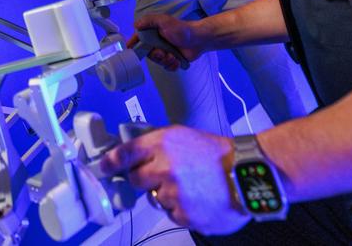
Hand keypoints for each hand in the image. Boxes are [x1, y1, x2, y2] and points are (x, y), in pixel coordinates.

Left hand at [101, 125, 248, 234]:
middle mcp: (164, 168)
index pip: (125, 153)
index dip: (111, 161)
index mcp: (163, 144)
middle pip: (136, 179)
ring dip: (167, 194)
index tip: (104, 167)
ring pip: (156, 199)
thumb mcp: (184, 136)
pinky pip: (173, 214)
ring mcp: (173, 194)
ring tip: (191, 186)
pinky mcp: (183, 215)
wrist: (247, 175)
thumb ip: (157, 144)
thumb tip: (134, 153)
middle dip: (146, 178)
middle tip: (165, 174)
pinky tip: (198, 198)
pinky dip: (182, 209)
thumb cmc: (218, 154)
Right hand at [127, 13, 208, 70]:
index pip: (139, 39)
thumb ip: (149, 21)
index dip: (133, 45)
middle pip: (149, 54)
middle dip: (156, 56)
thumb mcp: (164, 21)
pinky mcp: (173, 60)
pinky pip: (167, 68)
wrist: (198, 39)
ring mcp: (165, 52)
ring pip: (158, 62)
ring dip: (165, 61)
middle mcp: (157, 43)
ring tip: (173, 56)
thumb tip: (135, 25)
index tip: (129, 50)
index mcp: (153, 33)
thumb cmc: (181, 28)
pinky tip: (177, 61)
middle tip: (163, 53)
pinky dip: (172, 66)